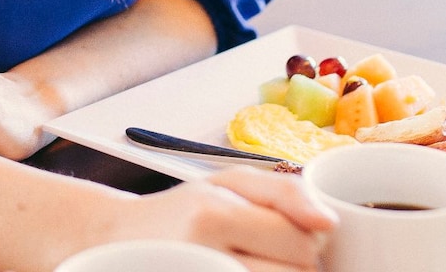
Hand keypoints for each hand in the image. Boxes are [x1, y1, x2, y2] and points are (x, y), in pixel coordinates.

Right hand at [96, 167, 335, 271]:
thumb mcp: (227, 183)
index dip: (302, 238)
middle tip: (260, 250)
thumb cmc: (180, 213)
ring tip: (249, 262)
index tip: (278, 233)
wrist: (116, 242)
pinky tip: (239, 269)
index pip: (302, 241)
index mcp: (213, 215)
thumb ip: (285, 192)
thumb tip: (329, 222)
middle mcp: (204, 255)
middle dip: (292, 263)